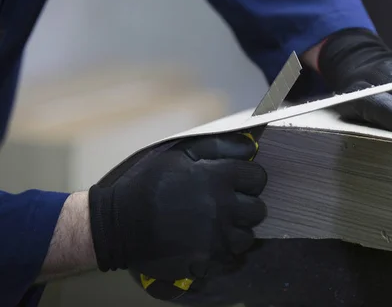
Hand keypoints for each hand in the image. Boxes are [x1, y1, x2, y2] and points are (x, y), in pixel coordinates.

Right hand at [88, 133, 266, 280]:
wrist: (117, 224)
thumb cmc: (146, 183)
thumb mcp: (178, 154)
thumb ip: (218, 147)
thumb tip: (250, 146)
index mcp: (218, 178)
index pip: (258, 177)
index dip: (249, 179)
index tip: (237, 182)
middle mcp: (222, 207)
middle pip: (258, 210)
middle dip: (246, 206)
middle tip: (227, 206)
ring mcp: (215, 237)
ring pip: (247, 238)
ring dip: (237, 232)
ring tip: (218, 227)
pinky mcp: (206, 261)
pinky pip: (232, 260)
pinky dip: (225, 254)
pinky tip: (210, 244)